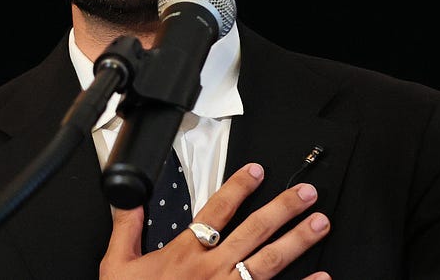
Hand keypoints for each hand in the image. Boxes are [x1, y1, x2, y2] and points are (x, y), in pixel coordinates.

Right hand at [99, 162, 331, 279]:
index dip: (238, 187)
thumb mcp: (118, 266)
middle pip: (254, 231)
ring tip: (320, 223)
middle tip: (306, 192)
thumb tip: (128, 201)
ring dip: (297, 240)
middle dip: (283, 208)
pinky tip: (322, 278)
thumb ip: (127, 229)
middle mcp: (211, 271)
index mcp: (184, 255)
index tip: (258, 171)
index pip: (216, 211)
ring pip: (269, 262)